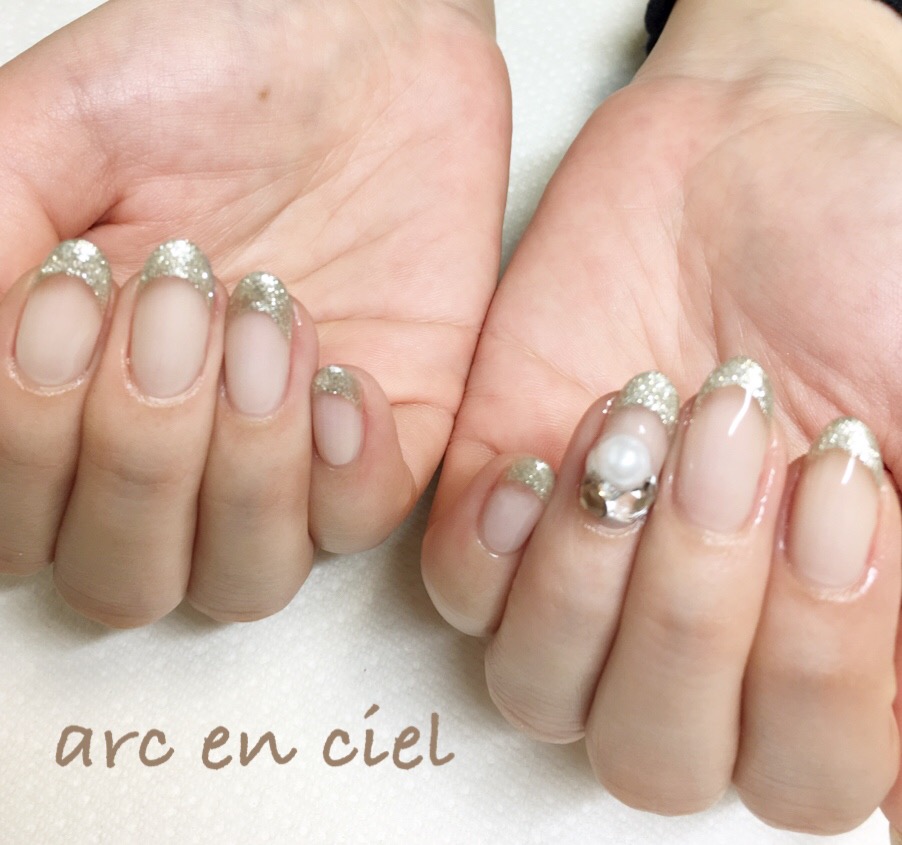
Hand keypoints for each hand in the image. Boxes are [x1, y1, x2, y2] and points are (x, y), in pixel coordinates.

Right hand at [0, 0, 509, 624]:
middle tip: (175, 300)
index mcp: (79, 398)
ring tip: (266, 319)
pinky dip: (346, 468)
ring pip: (245, 580)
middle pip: (126, 579)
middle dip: (141, 458)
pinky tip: (338, 369)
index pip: (22, 528)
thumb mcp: (57, 135)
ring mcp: (286, 454)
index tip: (73, 291)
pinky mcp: (389, 435)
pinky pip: (361, 523)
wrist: (363, 43)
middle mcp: (180, 449)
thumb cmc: (209, 72)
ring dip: (243, 469)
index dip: (31, 442)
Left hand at [423, 0, 901, 832]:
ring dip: (592, 574)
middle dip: (696, 609)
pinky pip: (462, 598)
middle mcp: (700, 630)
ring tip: (644, 422)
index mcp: (823, 637)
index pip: (809, 773)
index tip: (845, 490)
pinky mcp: (500, 508)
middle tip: (735, 441)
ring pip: (547, 692)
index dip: (822, 672)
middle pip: (660, 754)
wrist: (746, 157)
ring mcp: (589, 578)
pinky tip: (540, 453)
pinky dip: (495, 546)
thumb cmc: (866, 254)